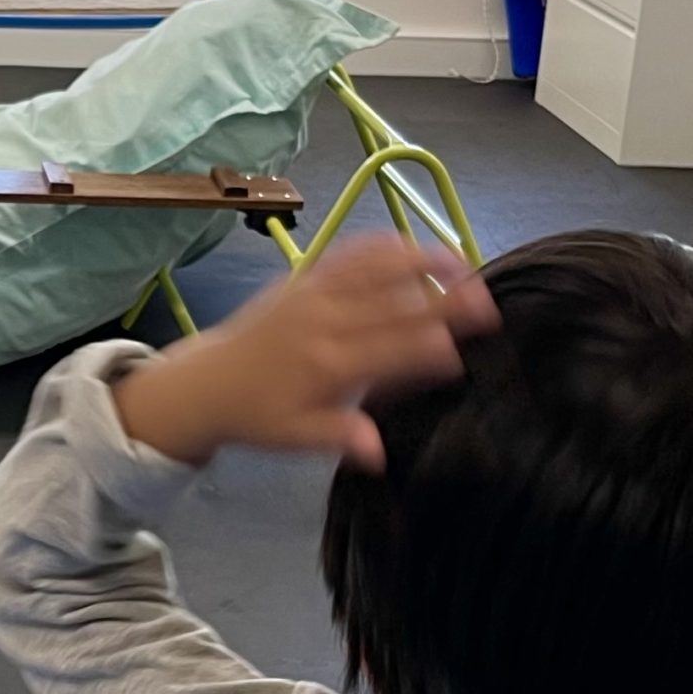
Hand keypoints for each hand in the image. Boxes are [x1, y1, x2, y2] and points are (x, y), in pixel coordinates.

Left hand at [113, 235, 497, 471]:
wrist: (206, 381)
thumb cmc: (258, 415)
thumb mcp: (296, 437)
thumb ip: (340, 438)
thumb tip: (379, 451)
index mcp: (326, 365)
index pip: (389, 351)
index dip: (429, 347)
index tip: (463, 348)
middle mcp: (323, 322)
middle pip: (392, 304)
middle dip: (441, 300)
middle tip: (486, 300)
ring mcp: (312, 293)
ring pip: (372, 267)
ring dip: (419, 261)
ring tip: (461, 261)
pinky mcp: (302, 278)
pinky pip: (345, 253)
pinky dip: (380, 244)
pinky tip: (410, 242)